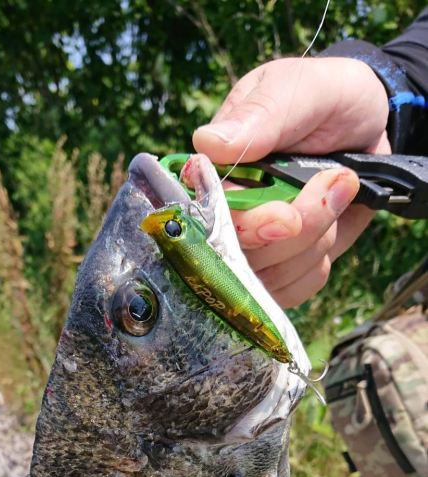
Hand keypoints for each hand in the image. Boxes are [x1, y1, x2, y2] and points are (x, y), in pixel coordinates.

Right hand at [193, 57, 390, 306]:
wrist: (368, 121)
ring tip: (341, 184)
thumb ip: (259, 116)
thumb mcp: (297, 89)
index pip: (206, 218)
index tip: (286, 218)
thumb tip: (208, 142)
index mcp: (213, 172)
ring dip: (316, 240)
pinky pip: (291, 290)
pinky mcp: (281, 268)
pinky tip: (333, 222)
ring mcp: (253, 247)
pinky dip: (318, 261)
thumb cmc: (324, 97)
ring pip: (270, 279)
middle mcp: (225, 216)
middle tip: (335, 183)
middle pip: (239, 261)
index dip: (245, 228)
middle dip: (295, 235)